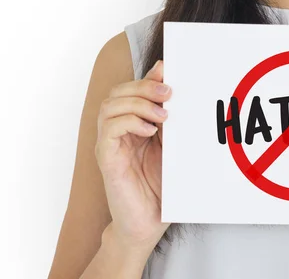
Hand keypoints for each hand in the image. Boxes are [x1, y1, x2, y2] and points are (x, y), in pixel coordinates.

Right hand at [95, 59, 171, 249]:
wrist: (150, 223)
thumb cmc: (162, 185)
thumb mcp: (172, 145)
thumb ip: (170, 118)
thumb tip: (175, 89)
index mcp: (133, 124)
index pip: (130, 88)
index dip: (147, 76)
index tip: (169, 71)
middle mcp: (117, 131)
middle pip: (118, 92)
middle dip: (144, 86)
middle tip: (168, 94)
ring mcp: (110, 144)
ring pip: (110, 106)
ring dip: (138, 103)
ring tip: (162, 115)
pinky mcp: (107, 160)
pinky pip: (108, 131)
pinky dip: (129, 123)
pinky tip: (150, 131)